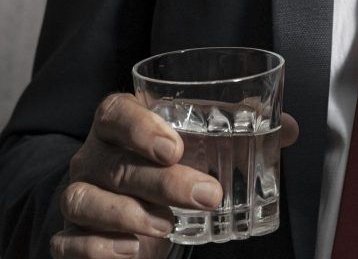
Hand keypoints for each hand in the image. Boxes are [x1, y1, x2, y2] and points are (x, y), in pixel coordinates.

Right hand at [53, 93, 299, 257]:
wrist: (123, 203)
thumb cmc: (162, 164)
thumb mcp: (198, 143)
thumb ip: (240, 128)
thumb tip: (287, 128)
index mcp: (119, 124)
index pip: (116, 113)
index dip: (141, 127)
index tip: (174, 146)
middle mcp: (92, 156)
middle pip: (116, 164)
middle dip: (163, 182)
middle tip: (207, 195)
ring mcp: (78, 194)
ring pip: (85, 201)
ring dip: (129, 215)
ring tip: (167, 226)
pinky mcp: (69, 235)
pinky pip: (71, 243)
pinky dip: (99, 249)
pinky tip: (131, 252)